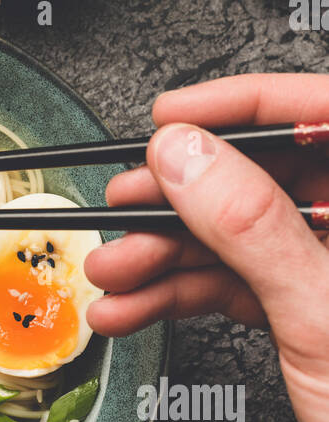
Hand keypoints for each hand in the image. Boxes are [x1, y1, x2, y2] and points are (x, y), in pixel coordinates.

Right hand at [84, 74, 328, 421]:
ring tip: (113, 269)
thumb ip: (252, 225)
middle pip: (264, 177)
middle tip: (125, 200)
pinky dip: (180, 297)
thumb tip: (188, 155)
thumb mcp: (322, 315)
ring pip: (239, 236)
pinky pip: (236, 286)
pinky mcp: (310, 316)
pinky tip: (135, 308)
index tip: (174, 117)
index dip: (241, 106)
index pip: (320, 113)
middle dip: (183, 194)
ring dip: (166, 254)